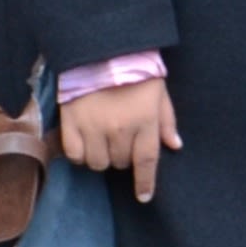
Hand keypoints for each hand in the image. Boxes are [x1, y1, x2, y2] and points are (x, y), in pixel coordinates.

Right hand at [58, 79, 180, 203]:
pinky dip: (79, 154)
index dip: (145, 183)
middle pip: (119, 163)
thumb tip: (175, 145)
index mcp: (144, 122)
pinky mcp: (70, 122)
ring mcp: (93, 127)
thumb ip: (166, 121)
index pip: (146, 162)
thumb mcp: (159, 93)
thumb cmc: (135, 71)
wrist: (100, 50)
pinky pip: (74, 154)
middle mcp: (119, 129)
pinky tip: (84, 144)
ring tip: (102, 143)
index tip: (143, 197)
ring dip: (101, 158)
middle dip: (122, 158)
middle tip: (120, 143)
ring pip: (96, 163)